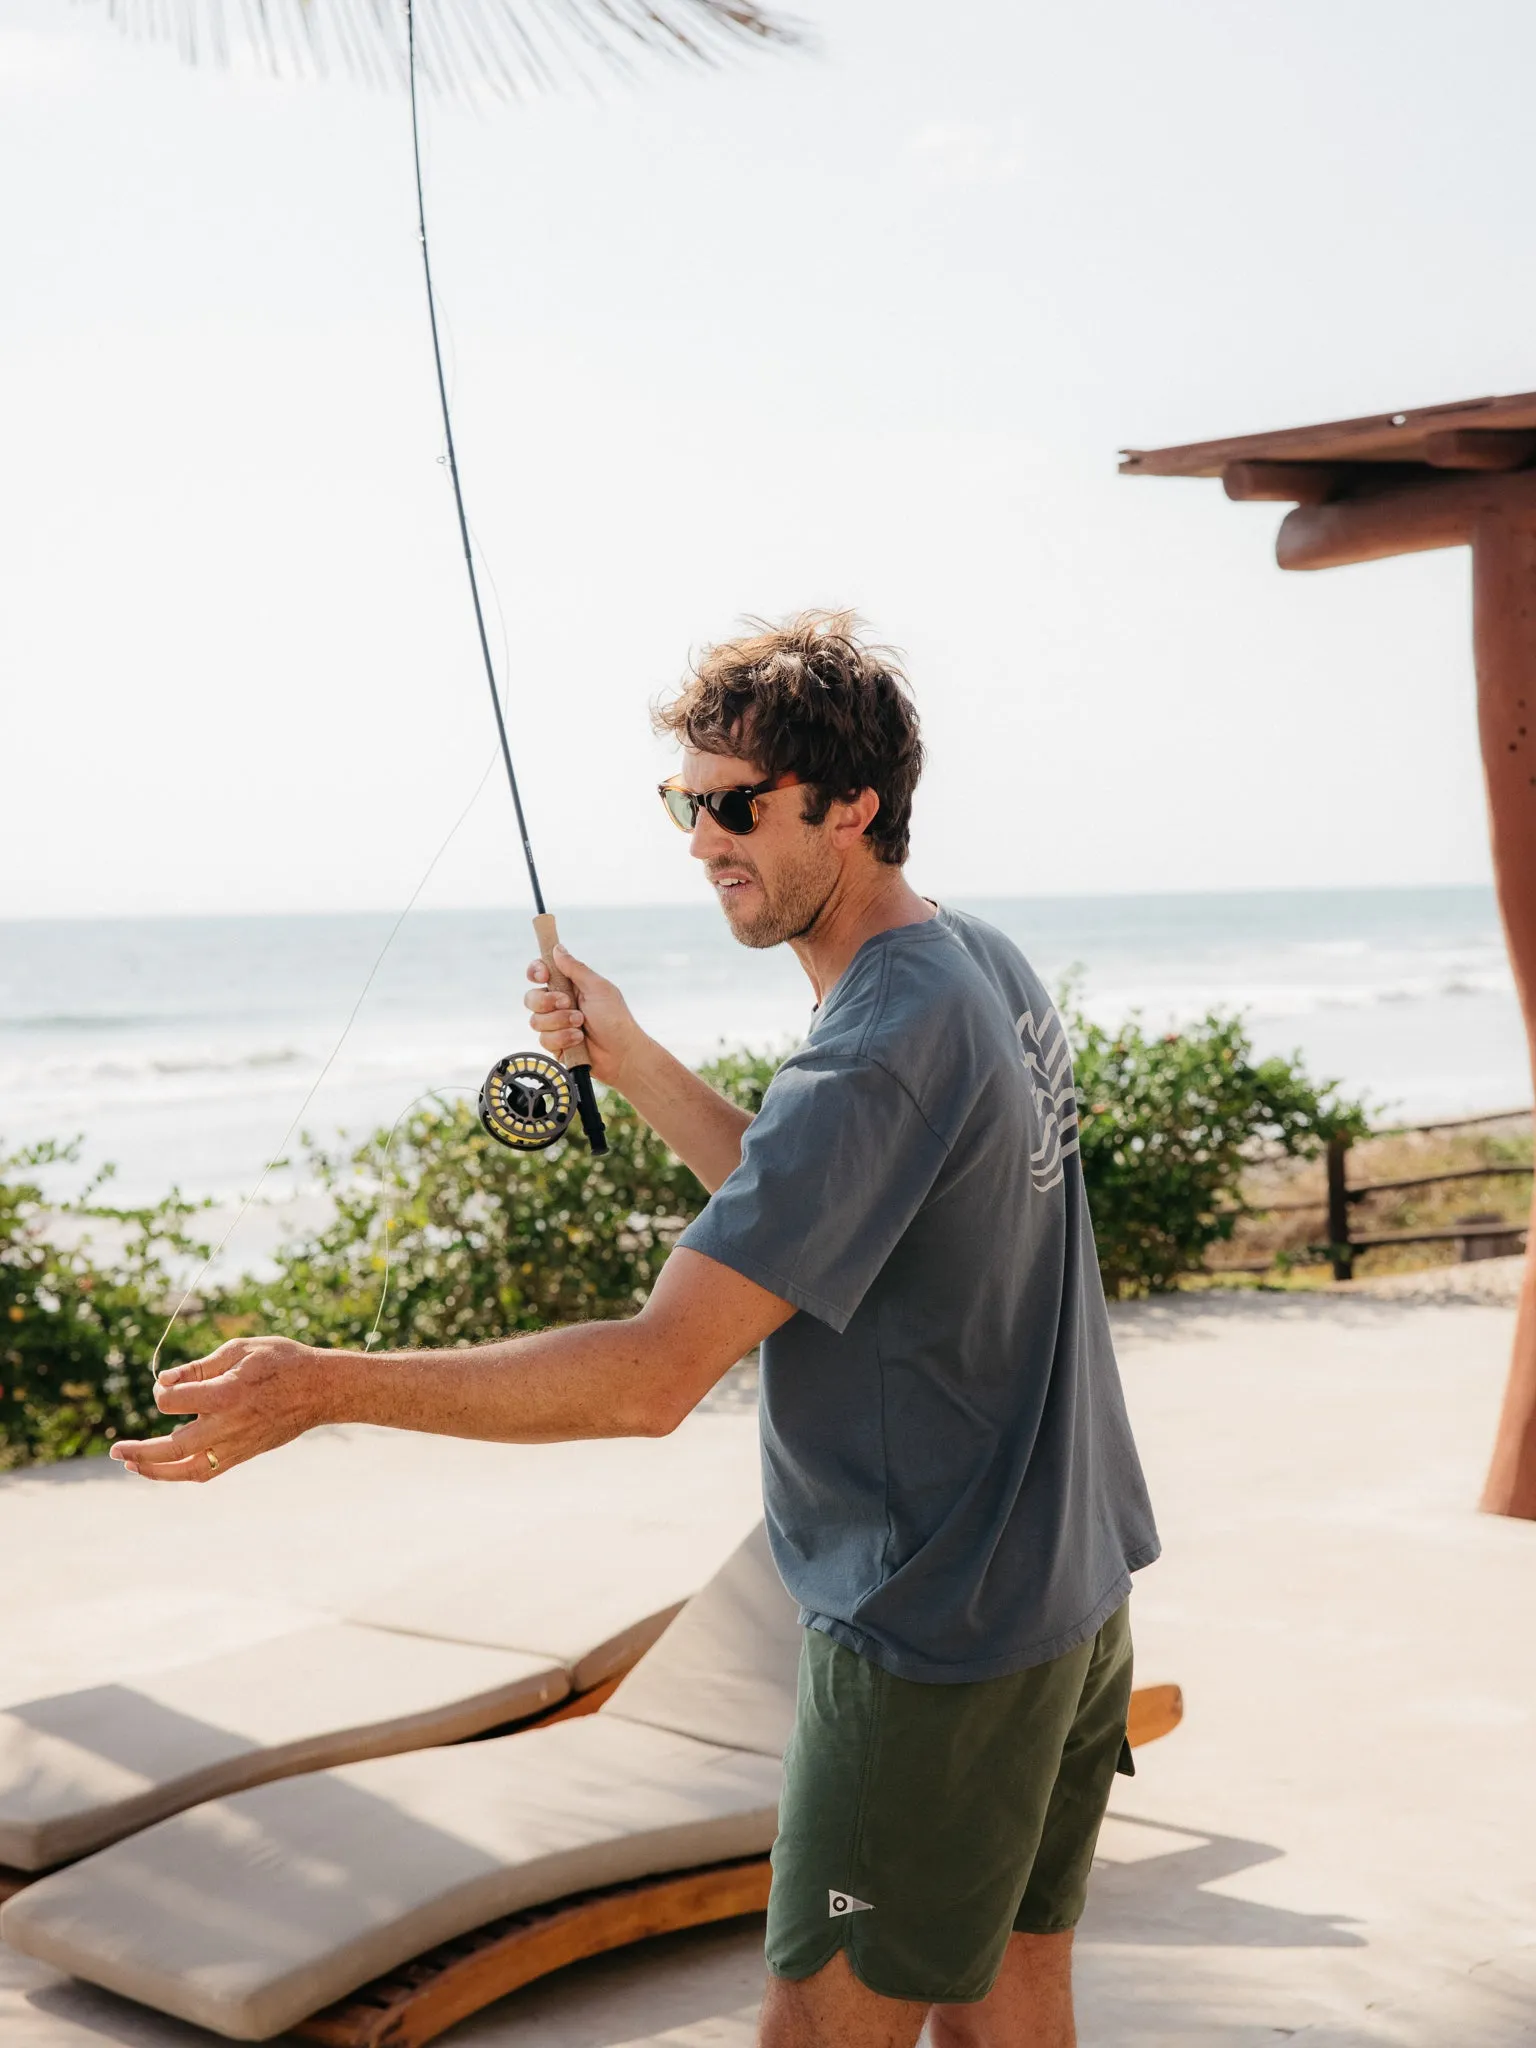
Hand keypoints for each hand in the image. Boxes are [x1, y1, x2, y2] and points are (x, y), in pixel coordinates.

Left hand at [109, 1335, 324, 1481]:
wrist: (322, 1389)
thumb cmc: (282, 1361)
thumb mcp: (241, 1350)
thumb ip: (200, 1366)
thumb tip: (164, 1380)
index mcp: (226, 1393)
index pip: (173, 1401)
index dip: (163, 1392)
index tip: (169, 1384)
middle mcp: (228, 1424)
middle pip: (172, 1446)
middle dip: (139, 1450)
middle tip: (115, 1449)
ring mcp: (236, 1444)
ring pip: (187, 1468)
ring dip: (155, 1469)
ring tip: (131, 1464)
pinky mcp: (244, 1454)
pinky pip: (206, 1472)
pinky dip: (181, 1473)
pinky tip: (164, 1468)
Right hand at [523, 943, 645, 1089]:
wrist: (622, 1053)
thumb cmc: (615, 1019)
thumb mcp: (598, 988)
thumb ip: (575, 969)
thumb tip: (558, 948)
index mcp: (569, 986)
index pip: (541, 973)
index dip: (536, 972)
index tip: (543, 975)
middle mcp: (559, 1004)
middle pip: (531, 997)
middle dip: (547, 1001)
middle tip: (567, 1003)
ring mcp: (556, 1025)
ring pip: (536, 1020)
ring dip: (559, 1021)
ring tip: (580, 1024)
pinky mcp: (555, 1044)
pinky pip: (544, 1039)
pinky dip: (563, 1038)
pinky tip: (578, 1040)